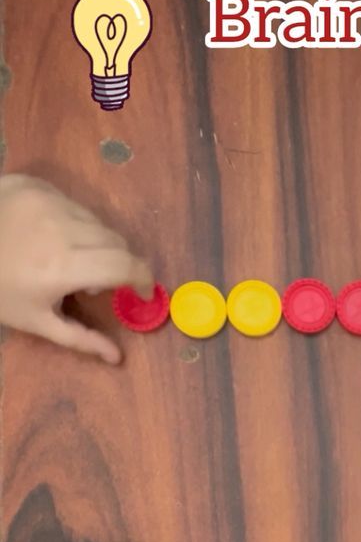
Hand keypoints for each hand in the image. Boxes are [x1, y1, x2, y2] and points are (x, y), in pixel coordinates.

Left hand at [0, 174, 152, 362]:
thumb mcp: (37, 321)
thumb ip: (81, 338)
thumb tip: (117, 357)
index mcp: (62, 267)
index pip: (125, 265)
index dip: (144, 278)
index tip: (143, 292)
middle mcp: (61, 228)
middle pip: (117, 242)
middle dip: (118, 264)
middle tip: (93, 281)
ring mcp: (47, 201)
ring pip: (97, 221)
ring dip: (95, 242)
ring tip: (66, 257)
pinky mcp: (35, 184)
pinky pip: (74, 203)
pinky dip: (73, 222)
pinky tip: (47, 235)